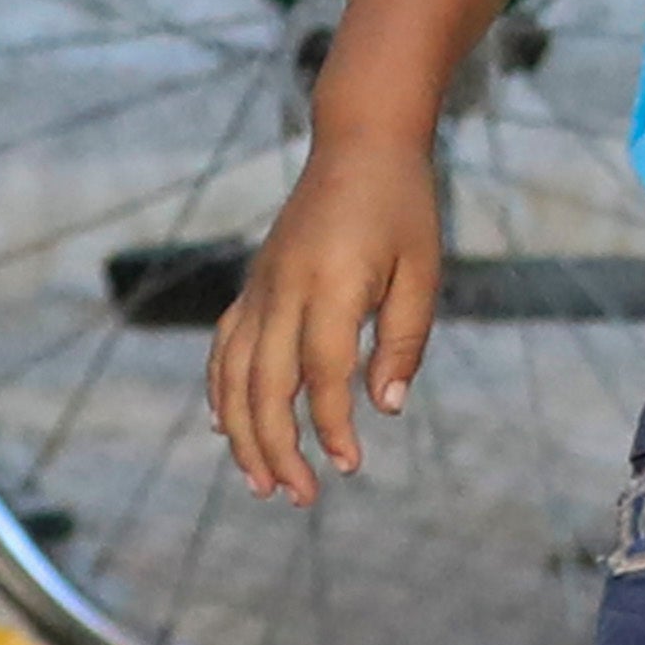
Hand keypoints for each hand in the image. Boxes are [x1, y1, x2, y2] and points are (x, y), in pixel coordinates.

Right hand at [207, 141, 445, 502]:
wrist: (359, 145)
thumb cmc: (404, 208)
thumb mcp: (423, 271)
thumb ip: (403, 340)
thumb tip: (386, 408)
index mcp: (331, 286)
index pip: (323, 375)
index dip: (333, 426)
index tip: (349, 467)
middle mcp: (282, 290)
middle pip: (264, 387)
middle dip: (278, 449)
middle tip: (298, 498)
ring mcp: (259, 288)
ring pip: (232, 375)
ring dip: (242, 433)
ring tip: (261, 482)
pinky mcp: (252, 286)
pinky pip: (223, 348)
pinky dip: (221, 391)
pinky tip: (229, 426)